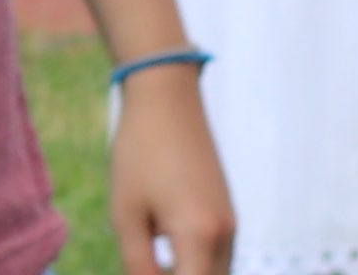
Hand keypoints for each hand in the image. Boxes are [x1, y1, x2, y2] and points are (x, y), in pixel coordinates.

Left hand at [107, 54, 235, 274]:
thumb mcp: (127, 216)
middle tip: (146, 267)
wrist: (168, 100)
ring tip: (153, 266)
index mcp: (198, 236)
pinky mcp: (227, 211)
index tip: (141, 273)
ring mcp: (230, 221)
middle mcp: (224, 233)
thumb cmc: (139, 156)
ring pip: (217, 274)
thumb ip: (137, 266)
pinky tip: (165, 262)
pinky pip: (217, 257)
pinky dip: (197, 267)